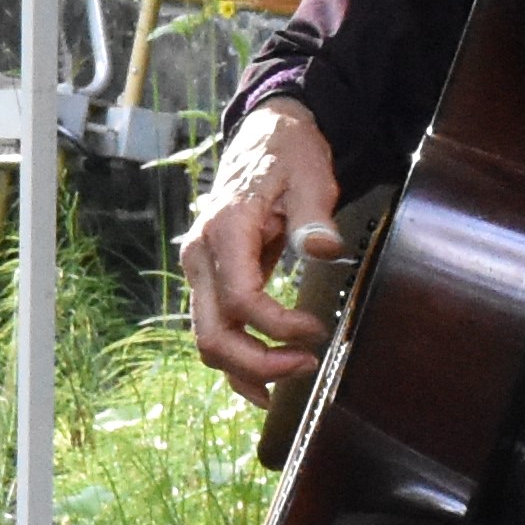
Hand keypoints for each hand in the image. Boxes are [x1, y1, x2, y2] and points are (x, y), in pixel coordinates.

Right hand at [184, 100, 347, 402]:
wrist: (263, 140)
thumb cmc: (287, 157)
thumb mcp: (309, 177)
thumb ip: (313, 217)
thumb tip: (325, 249)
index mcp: (224, 231)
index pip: (240, 298)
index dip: (278, 325)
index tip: (317, 329)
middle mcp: (200, 256)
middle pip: (212, 333)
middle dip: (257, 363)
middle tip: (305, 365)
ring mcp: (200, 271)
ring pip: (208, 340)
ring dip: (247, 368)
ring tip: (294, 374)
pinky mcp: (210, 282)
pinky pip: (214, 331)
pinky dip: (236, 362)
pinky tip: (264, 383)